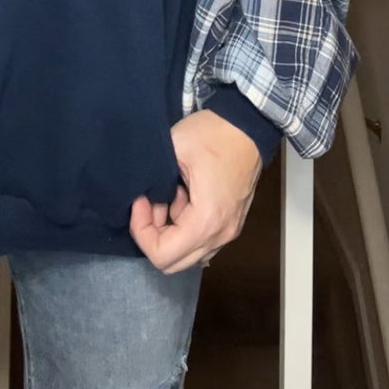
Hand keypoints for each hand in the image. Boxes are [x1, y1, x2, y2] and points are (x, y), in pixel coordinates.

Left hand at [129, 109, 262, 274]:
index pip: (162, 255)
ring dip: (169, 232)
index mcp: (206, 221)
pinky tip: (182, 199)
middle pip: (173, 263)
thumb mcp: (173, 149)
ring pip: (187, 255)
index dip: (141, 231)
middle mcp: (220, 235)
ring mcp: (228, 232)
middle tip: (149, 203)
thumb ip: (152, 180)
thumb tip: (139, 198)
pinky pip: (200, 243)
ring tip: (167, 197)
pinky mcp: (231, 223)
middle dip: (152, 235)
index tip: (140, 201)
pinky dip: (184, 229)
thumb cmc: (212, 134)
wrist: (248, 125)